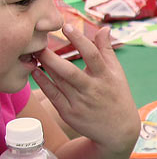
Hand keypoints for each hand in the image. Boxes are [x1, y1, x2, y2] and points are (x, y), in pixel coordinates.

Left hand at [32, 25, 138, 156]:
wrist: (119, 131)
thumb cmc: (118, 96)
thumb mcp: (117, 73)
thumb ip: (107, 50)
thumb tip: (103, 28)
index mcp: (107, 77)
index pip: (93, 56)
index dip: (80, 40)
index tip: (66, 26)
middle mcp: (93, 90)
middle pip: (70, 72)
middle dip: (52, 57)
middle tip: (39, 43)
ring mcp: (80, 103)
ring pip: (58, 82)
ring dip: (45, 67)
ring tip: (35, 53)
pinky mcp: (70, 113)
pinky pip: (53, 95)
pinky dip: (43, 83)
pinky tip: (35, 71)